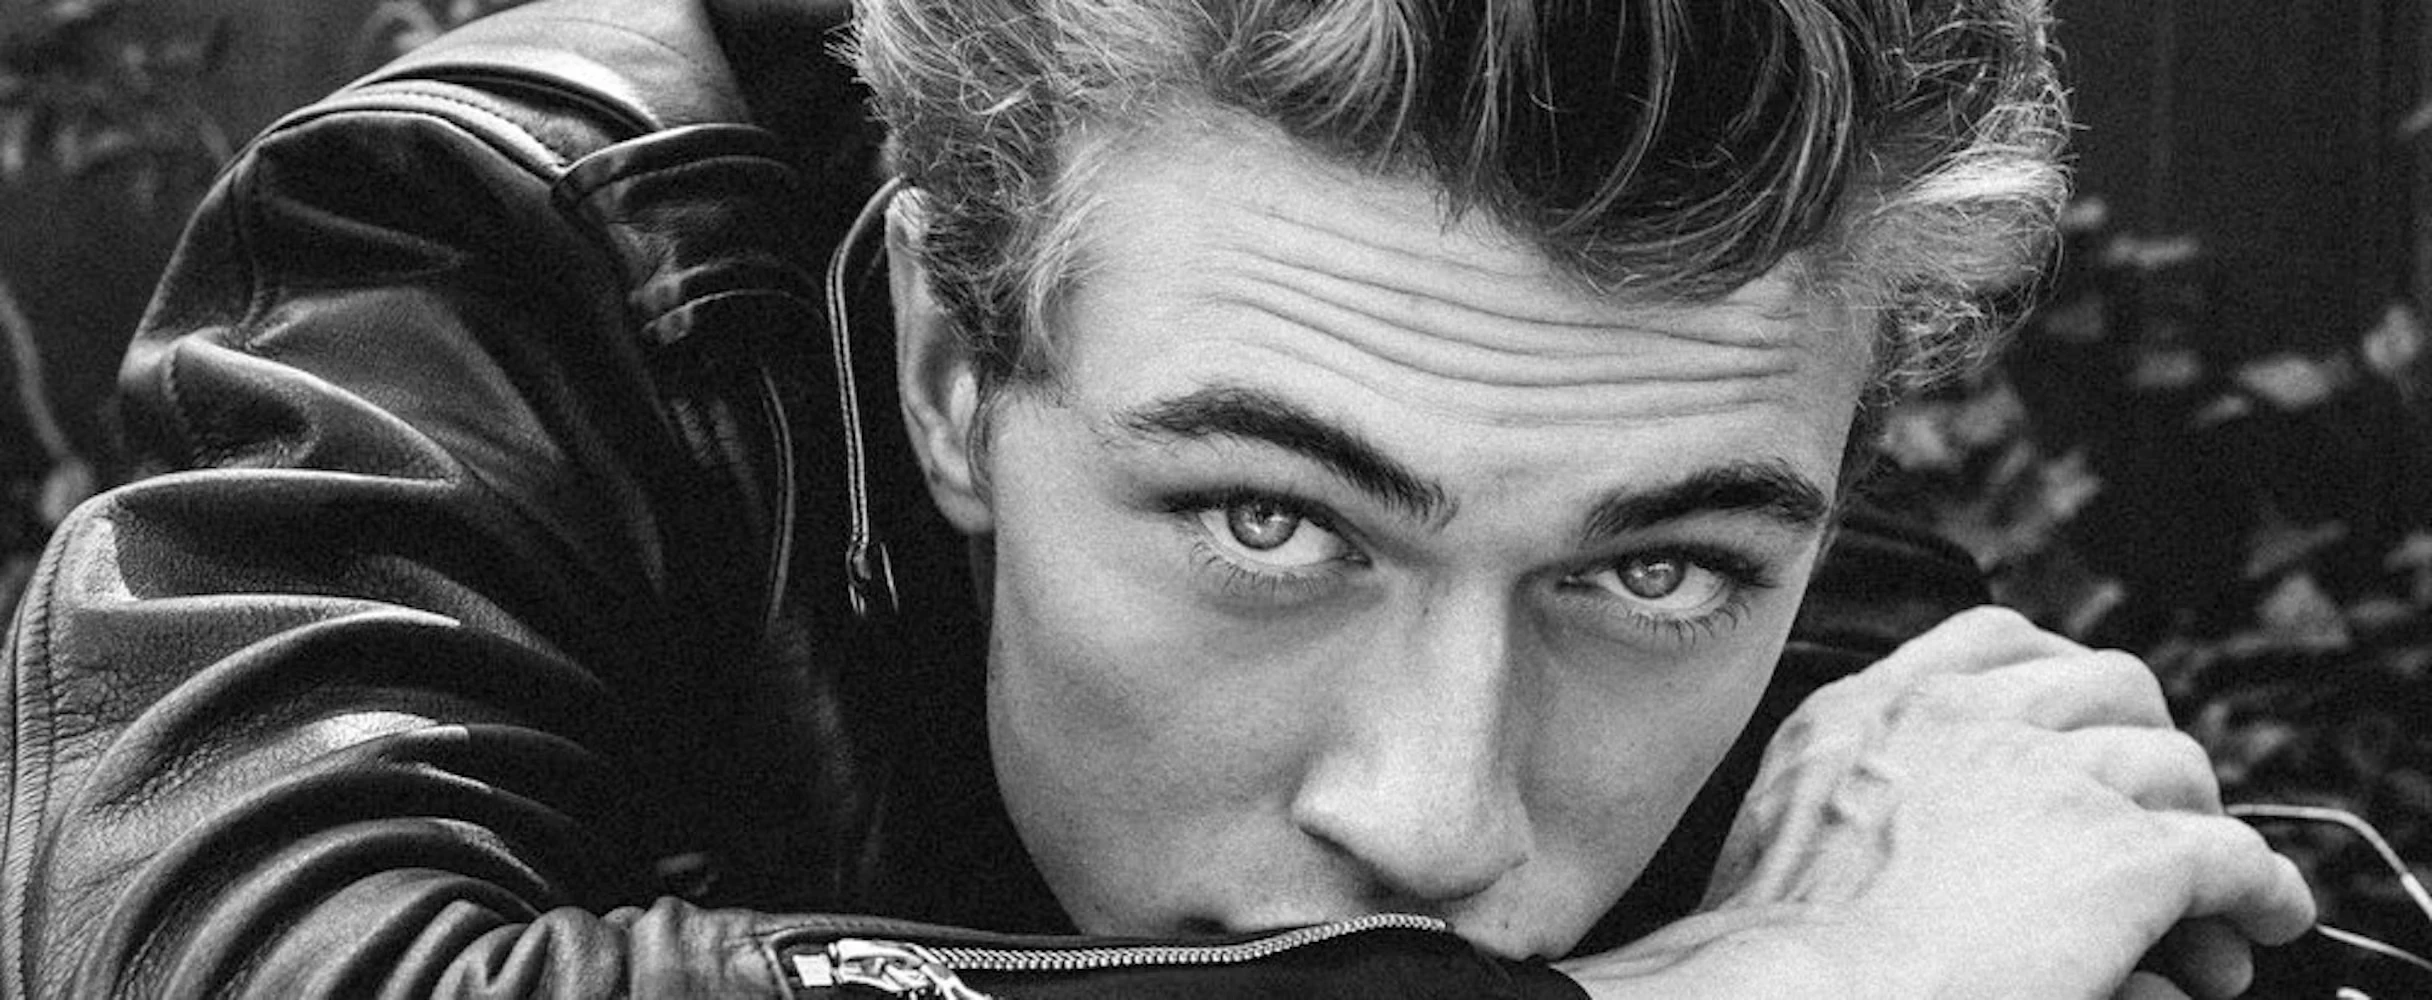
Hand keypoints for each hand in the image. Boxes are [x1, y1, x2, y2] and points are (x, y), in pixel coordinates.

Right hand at [1560, 607, 2315, 998]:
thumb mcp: (1789, 835)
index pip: (1993, 641)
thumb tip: (1969, 850)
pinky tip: (2260, 920)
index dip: (2061, 681)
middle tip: (2149, 818)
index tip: (2080, 726)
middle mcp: (1962, 722)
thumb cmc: (1767, 958)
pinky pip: (2234, 857)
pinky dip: (2261, 890)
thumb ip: (1866, 804)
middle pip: (2106, 685)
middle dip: (2139, 749)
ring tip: (2201, 909)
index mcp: (1869, 712)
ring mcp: (2050, 778)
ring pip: (2176, 767)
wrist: (1789, 995)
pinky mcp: (2125, 856)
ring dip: (2197, 828)